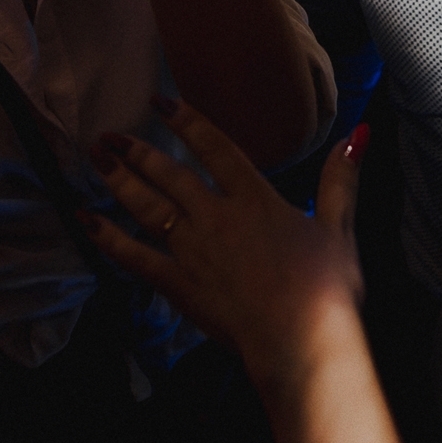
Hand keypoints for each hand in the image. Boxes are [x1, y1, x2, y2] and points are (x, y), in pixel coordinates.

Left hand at [83, 100, 368, 388]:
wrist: (300, 340)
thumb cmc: (326, 289)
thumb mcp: (339, 228)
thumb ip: (340, 180)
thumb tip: (356, 135)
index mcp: (255, 199)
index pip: (215, 148)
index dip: (187, 122)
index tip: (161, 102)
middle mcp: (217, 217)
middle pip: (170, 174)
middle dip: (138, 152)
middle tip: (109, 135)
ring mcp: (193, 250)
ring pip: (147, 206)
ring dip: (119, 181)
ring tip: (95, 160)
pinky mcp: (178, 284)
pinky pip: (134, 256)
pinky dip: (107, 238)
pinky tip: (85, 221)